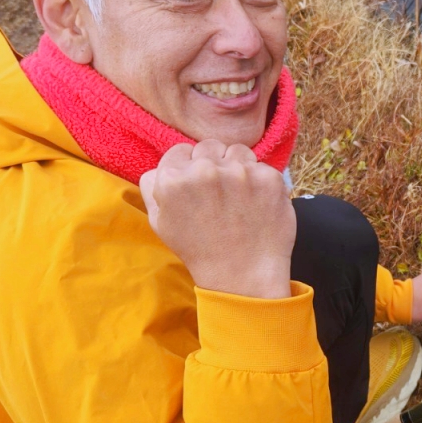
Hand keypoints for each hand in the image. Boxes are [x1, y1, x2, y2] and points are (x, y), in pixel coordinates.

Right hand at [140, 140, 294, 298]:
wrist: (243, 275)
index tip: (197, 187)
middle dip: (212, 164)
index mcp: (172, 179)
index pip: (179, 151)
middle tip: (218, 194)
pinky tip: (255, 203)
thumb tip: (163, 166)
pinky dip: (259, 181)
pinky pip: (261, 166)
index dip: (188, 169)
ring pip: (236, 150)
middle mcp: (205, 169)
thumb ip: (153, 187)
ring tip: (237, 196)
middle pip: (208, 147)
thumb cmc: (199, 250)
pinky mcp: (268, 177)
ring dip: (236, 167)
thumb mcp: (160, 222)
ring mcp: (240, 172)